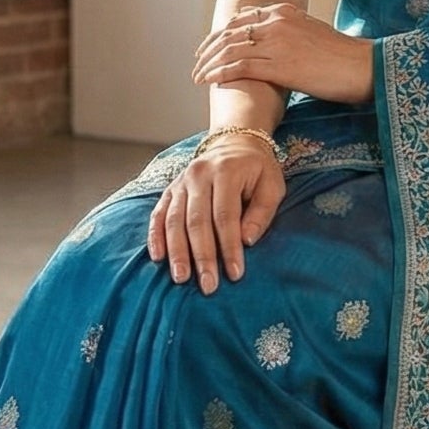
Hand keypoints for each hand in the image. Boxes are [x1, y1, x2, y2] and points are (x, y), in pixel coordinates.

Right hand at [146, 139, 285, 291]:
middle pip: (197, 222)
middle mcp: (199, 175)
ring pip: (174, 220)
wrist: (235, 143)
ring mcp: (181, 182)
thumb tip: (247, 241)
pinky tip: (158, 258)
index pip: (225, 216)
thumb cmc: (257, 170)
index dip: (229, 247)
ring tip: (181, 278)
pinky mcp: (170, 190)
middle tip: (208, 285)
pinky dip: (156, 237)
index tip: (234, 274)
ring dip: (177, 252)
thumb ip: (262, 212)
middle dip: (202, 257)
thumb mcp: (272, 185)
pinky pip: (158, 214)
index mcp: (226, 172)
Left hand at [192, 3, 374, 106]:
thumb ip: (289, 31)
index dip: (220, 34)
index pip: (240, 20)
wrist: (363, 66)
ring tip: (198, 77)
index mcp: (283, 12)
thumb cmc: (342, 56)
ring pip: (230, 50)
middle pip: (229, 34)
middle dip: (209, 50)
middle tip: (197, 64)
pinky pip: (240, 68)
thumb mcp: (312, 32)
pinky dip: (221, 74)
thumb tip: (272, 39)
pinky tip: (210, 82)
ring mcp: (277, 44)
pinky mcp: (279, 66)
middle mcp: (276, 23)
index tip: (209, 48)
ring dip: (209, 64)